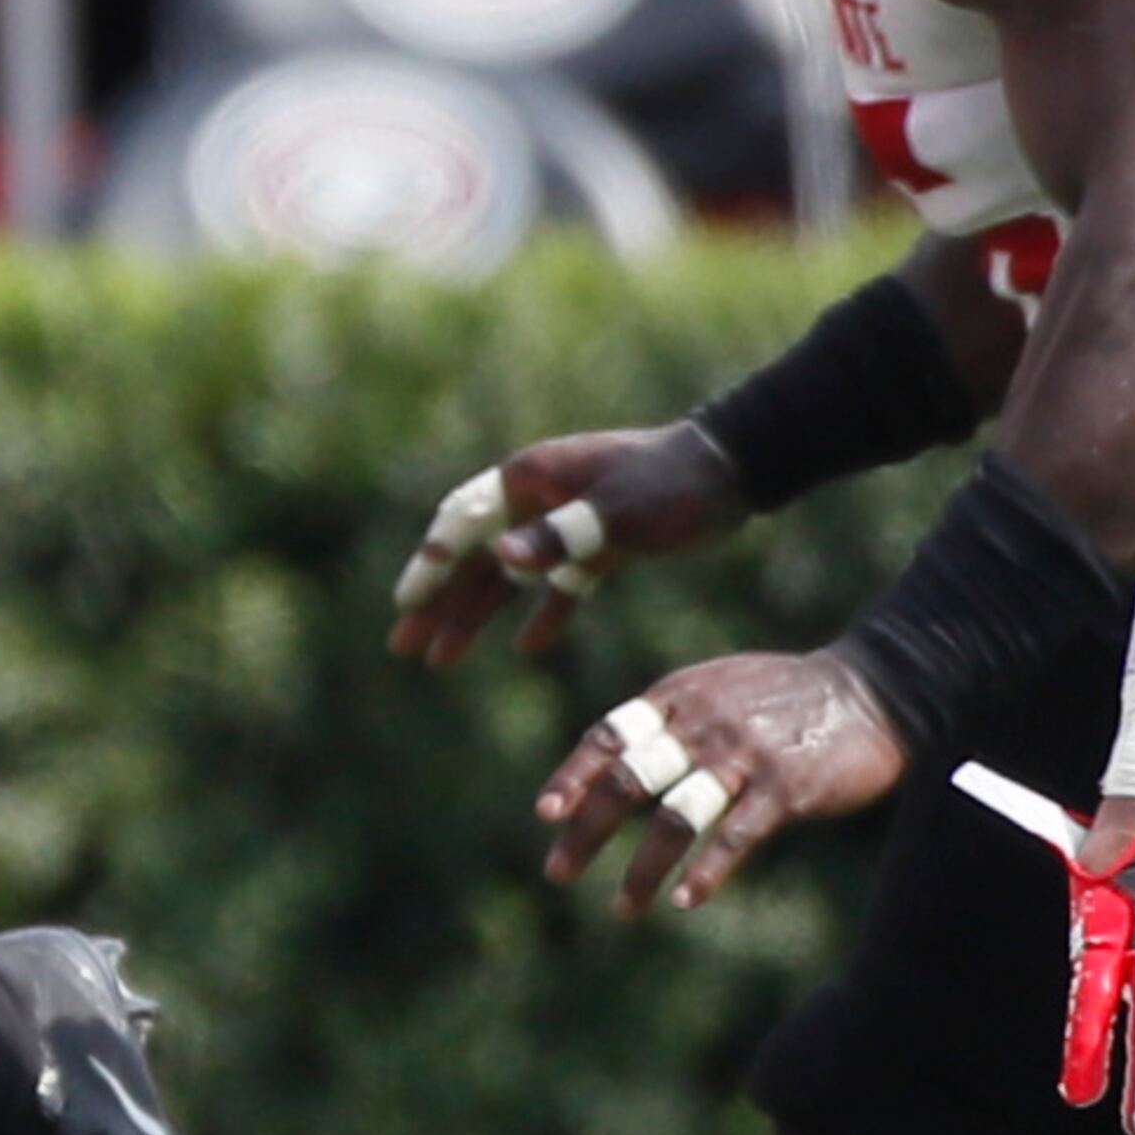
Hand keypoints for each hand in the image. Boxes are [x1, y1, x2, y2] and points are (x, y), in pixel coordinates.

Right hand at [391, 422, 750, 670]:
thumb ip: (557, 535)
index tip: (404, 605)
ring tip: (440, 660)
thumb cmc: (670, 486)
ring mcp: (565, 521)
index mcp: (529, 478)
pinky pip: (556, 585)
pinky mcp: (597, 544)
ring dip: (475, 616)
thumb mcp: (615, 514)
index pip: (462, 524)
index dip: (430, 566)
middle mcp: (537, 498)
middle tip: (403, 646)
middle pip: (474, 556)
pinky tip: (526, 648)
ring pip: (508, 576)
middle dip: (437, 602)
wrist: (731, 474)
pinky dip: (541, 614)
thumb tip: (499, 556)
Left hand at [538, 648, 906, 915]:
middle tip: (557, 871)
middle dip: (587, 829)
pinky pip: (733, 837)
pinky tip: (684, 900)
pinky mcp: (784, 788)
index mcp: (680, 696)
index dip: (574, 775)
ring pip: (674, 816)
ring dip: (642, 868)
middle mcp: (701, 723)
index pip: (609, 734)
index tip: (545, 813)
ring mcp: (742, 756)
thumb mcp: (719, 687)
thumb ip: (673, 717)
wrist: (872, 690)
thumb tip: (622, 758)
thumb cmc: (789, 695)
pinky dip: (705, 872)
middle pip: (628, 779)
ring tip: (622, 907)